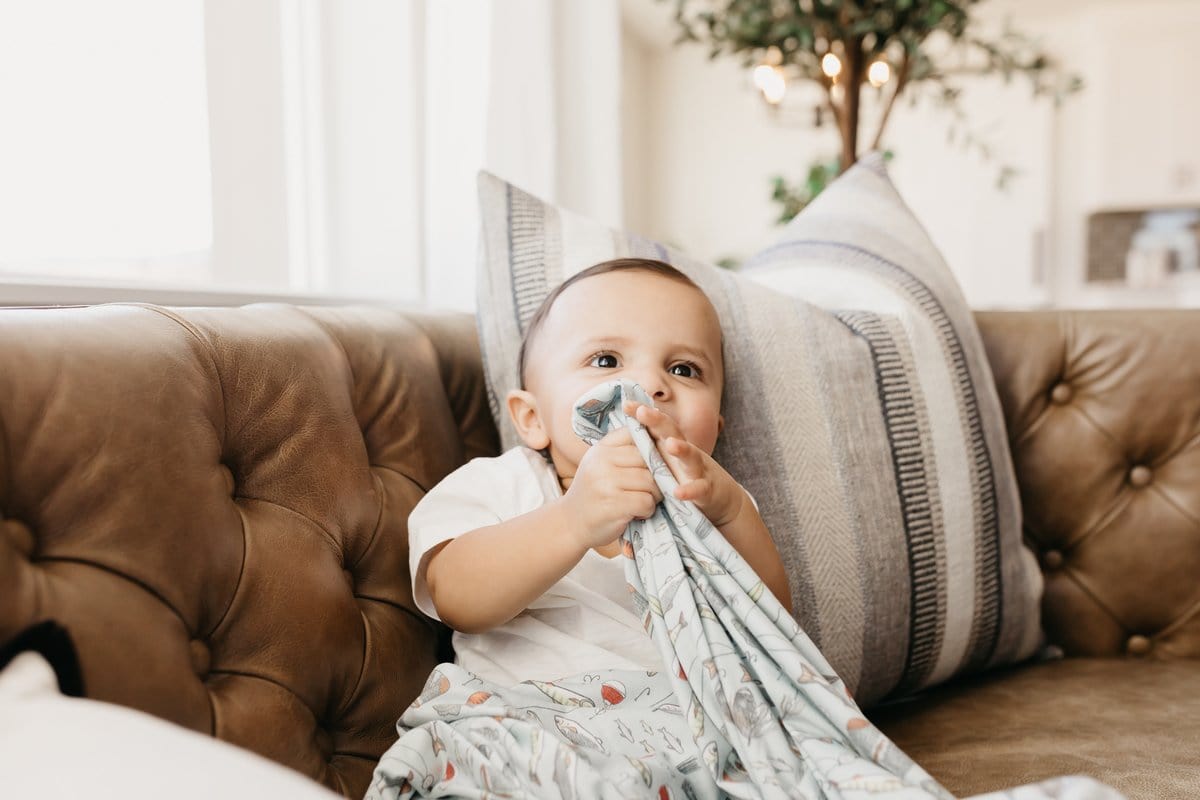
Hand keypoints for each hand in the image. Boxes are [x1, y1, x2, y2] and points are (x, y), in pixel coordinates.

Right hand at [560, 427, 662, 549]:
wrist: (570, 524)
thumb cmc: (594, 494)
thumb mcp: (600, 465)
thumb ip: (623, 452)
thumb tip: (661, 441)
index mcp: (601, 449)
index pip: (636, 435)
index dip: (652, 447)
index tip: (653, 463)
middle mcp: (601, 461)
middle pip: (648, 459)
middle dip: (657, 476)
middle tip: (650, 489)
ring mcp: (605, 483)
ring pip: (650, 481)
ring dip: (653, 495)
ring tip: (642, 502)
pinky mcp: (612, 504)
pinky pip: (646, 501)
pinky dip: (647, 510)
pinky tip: (637, 513)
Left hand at [625, 401, 746, 527]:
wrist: (720, 498)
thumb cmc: (688, 477)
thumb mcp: (668, 461)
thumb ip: (650, 449)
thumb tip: (622, 437)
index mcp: (673, 445)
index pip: (658, 425)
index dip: (643, 414)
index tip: (626, 404)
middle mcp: (686, 453)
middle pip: (673, 432)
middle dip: (658, 421)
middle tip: (643, 411)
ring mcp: (698, 469)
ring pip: (691, 456)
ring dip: (682, 449)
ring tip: (671, 444)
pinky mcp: (707, 489)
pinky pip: (698, 489)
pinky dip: (689, 490)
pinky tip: (678, 492)